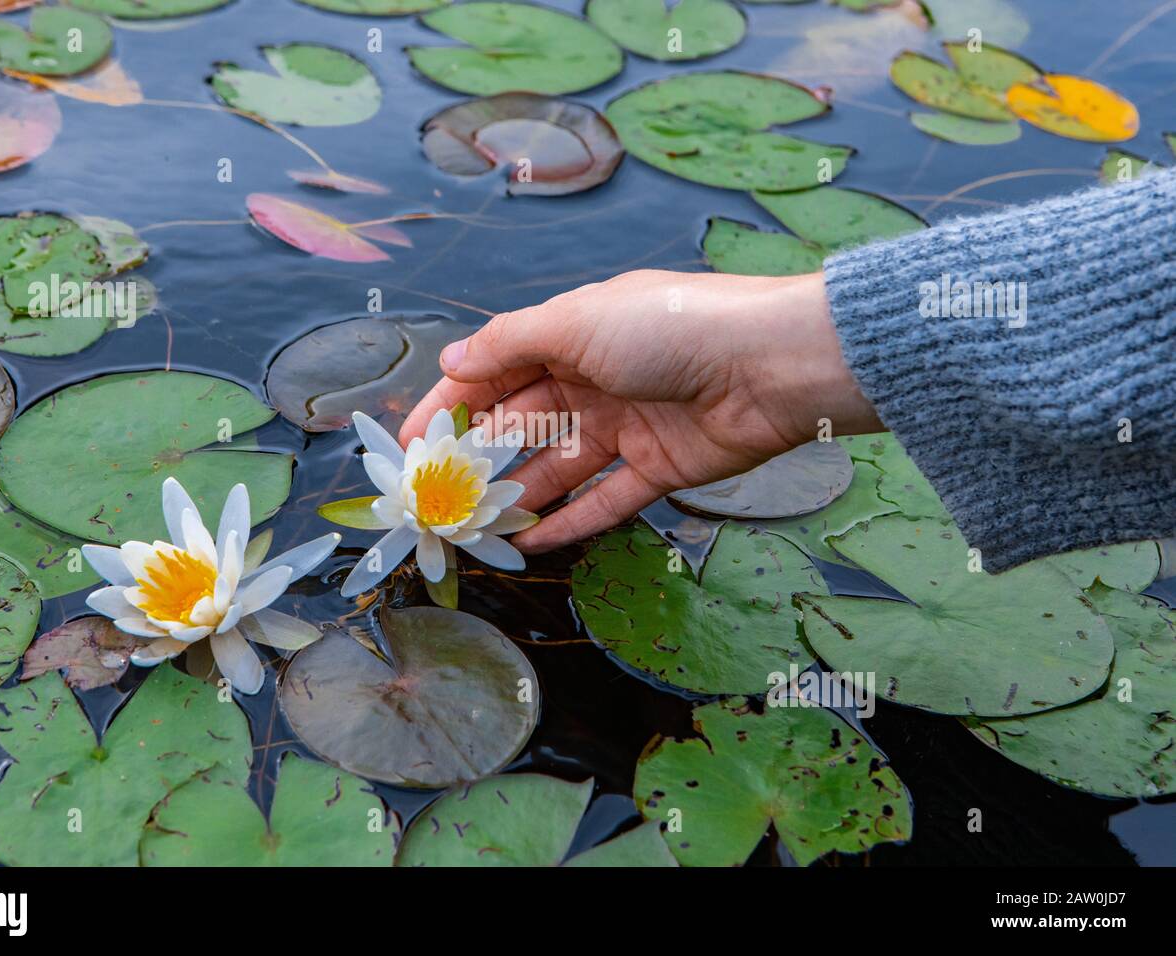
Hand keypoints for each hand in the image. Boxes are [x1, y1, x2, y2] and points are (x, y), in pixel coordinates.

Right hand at [400, 269, 881, 553]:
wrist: (768, 363)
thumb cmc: (667, 328)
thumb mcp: (577, 322)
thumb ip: (511, 344)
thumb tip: (452, 361)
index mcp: (572, 336)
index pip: (497, 372)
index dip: (454, 405)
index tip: (412, 443)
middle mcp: (595, 381)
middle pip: (524, 424)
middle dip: (481, 457)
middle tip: (437, 497)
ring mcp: (626, 427)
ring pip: (560, 468)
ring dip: (520, 495)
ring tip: (476, 528)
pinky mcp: (659, 469)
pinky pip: (606, 499)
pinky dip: (572, 521)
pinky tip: (533, 542)